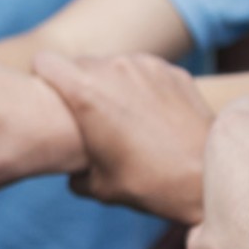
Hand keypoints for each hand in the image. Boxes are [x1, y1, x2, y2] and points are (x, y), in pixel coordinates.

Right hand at [34, 52, 212, 224]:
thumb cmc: (147, 184)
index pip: (44, 62)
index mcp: (85, 92)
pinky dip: (142, 88)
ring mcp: (147, 66)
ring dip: (112, 85)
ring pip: (114, 66)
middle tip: (87, 118)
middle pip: (80, 64)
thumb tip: (72, 169)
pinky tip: (153, 118)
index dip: (43, 80)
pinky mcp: (173, 71)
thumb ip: (73, 169)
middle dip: (78, 86)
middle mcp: (114, 69)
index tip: (49, 99)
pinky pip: (145, 72)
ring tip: (124, 120)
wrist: (205, 178)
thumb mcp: (97, 186)